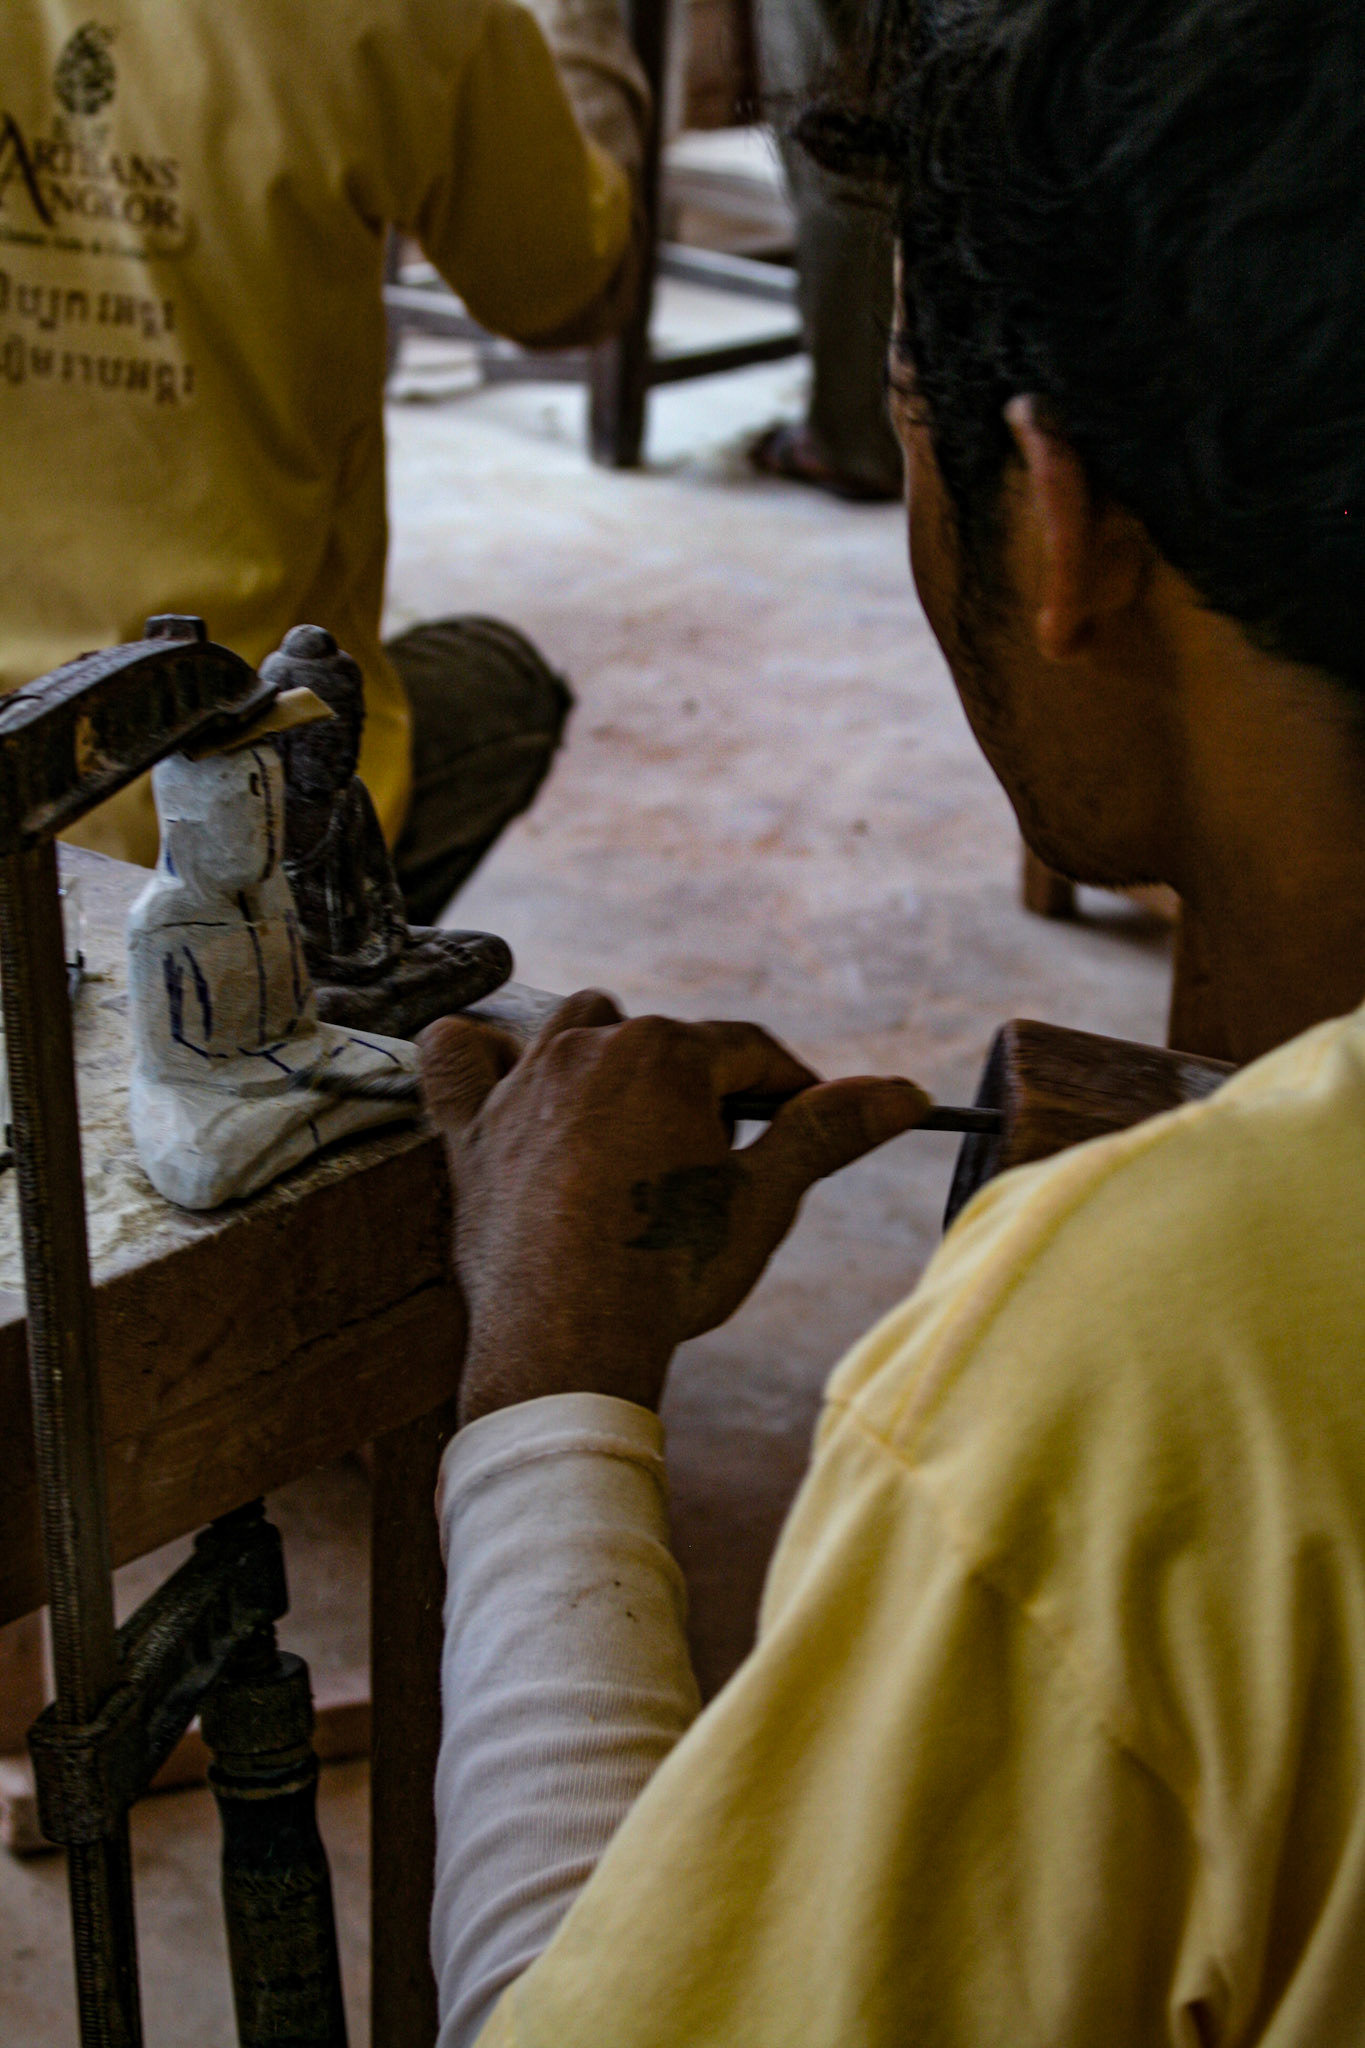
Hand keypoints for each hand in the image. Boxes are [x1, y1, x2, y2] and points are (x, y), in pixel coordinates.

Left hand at [419, 993, 930, 1425]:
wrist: (566, 1344)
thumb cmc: (670, 1272)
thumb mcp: (765, 1200)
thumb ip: (828, 1130)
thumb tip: (908, 1091)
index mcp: (666, 1054)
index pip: (748, 1051)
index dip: (788, 1086)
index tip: (807, 1120)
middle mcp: (588, 1048)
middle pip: (663, 1042)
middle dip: (699, 1086)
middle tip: (721, 1154)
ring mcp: (520, 1085)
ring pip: (573, 1031)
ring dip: (607, 1058)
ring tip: (632, 1117)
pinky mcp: (467, 1131)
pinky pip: (455, 1058)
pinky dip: (477, 1057)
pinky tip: (499, 1073)